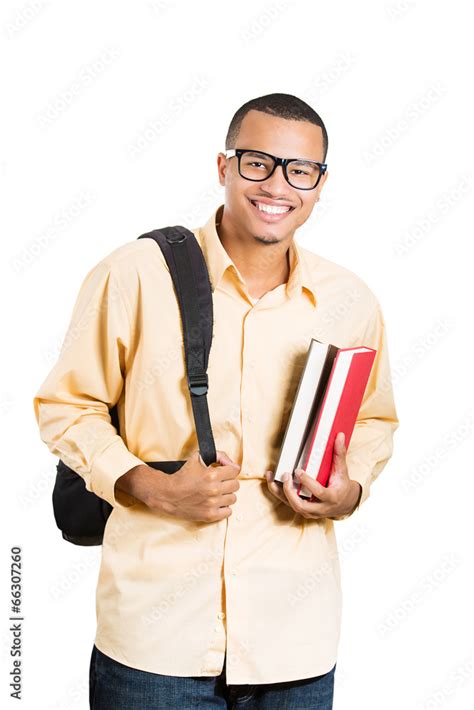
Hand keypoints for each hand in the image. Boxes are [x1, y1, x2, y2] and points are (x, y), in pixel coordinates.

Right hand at [116, 449, 240, 522]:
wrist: (168, 494)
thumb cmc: (181, 477)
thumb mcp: (197, 458)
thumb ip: (217, 455)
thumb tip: (229, 462)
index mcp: (212, 475)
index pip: (235, 471)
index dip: (230, 469)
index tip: (226, 472)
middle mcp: (214, 489)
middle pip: (235, 485)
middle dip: (228, 481)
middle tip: (221, 482)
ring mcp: (212, 503)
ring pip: (233, 498)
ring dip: (226, 495)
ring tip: (217, 493)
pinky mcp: (210, 514)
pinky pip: (228, 512)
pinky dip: (224, 508)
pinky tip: (217, 503)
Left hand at [265, 432, 361, 519]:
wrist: (345, 504)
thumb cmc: (342, 486)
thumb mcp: (342, 470)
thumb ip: (339, 454)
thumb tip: (339, 436)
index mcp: (331, 498)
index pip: (319, 492)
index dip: (307, 483)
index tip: (298, 471)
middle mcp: (320, 508)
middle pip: (301, 506)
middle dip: (290, 492)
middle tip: (285, 476)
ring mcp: (311, 512)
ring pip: (292, 506)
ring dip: (279, 492)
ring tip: (271, 477)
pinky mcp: (303, 510)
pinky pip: (288, 503)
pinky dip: (278, 493)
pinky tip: (271, 481)